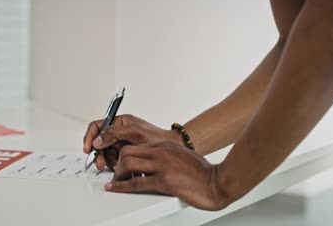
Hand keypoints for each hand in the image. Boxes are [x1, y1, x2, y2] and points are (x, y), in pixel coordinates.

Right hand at [83, 114, 183, 170]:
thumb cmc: (156, 137)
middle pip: (99, 142)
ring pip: (106, 153)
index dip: (90, 137)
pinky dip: (115, 165)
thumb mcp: (134, 132)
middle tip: (101, 164)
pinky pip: (113, 160)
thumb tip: (97, 140)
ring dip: (108, 161)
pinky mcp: (125, 153)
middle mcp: (118, 132)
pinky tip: (121, 168)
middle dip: (99, 154)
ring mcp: (121, 143)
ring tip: (116, 166)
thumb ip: (114, 133)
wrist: (169, 148)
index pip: (97, 126)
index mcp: (119, 122)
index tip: (88, 148)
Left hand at [104, 141, 228, 210]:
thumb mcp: (182, 155)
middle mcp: (161, 152)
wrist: (217, 182)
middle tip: (117, 173)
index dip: (125, 155)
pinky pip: (135, 182)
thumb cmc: (203, 172)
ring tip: (117, 182)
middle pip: (127, 151)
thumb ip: (167, 155)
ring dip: (118, 174)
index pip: (136, 145)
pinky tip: (115, 188)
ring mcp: (162, 166)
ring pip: (128, 164)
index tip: (121, 163)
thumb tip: (154, 161)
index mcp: (165, 145)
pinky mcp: (164, 181)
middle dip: (118, 163)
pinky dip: (121, 186)